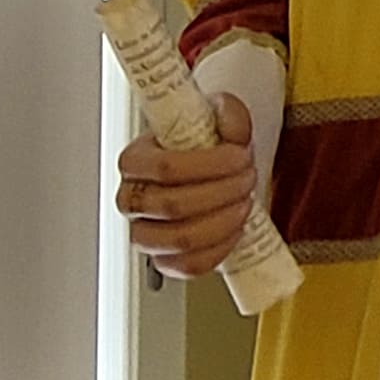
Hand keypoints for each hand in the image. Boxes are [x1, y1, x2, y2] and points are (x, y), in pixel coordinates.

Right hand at [119, 93, 258, 277]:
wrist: (205, 175)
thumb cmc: (204, 148)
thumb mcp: (214, 118)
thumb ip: (226, 113)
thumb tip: (229, 122)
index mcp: (135, 161)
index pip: (164, 168)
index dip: (209, 164)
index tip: (240, 155)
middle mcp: (131, 200)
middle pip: (174, 205)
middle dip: (223, 192)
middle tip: (248, 178)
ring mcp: (143, 233)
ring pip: (181, 239)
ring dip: (223, 221)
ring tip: (244, 203)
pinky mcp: (162, 260)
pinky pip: (188, 266)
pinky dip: (218, 251)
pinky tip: (234, 229)